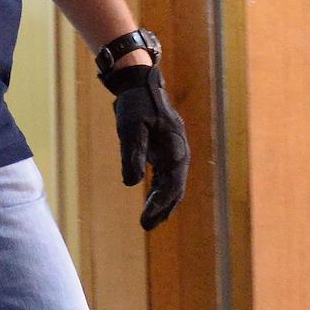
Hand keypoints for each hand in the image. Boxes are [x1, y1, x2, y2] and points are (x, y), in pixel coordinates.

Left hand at [109, 64, 190, 229]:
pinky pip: (164, 177)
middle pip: (175, 188)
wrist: (140, 84)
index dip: (162, 202)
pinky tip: (150, 204)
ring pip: (171, 185)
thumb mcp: (131, 126)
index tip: (148, 217)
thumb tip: (131, 183)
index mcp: (176, 147)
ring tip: (148, 222)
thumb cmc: (136, 103)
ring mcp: (172, 153)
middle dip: (162, 209)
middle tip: (145, 225)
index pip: (173, 183)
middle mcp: (179, 153)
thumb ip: (133, 153)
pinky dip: (158, 192)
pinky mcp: (163, 152)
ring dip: (161, 204)